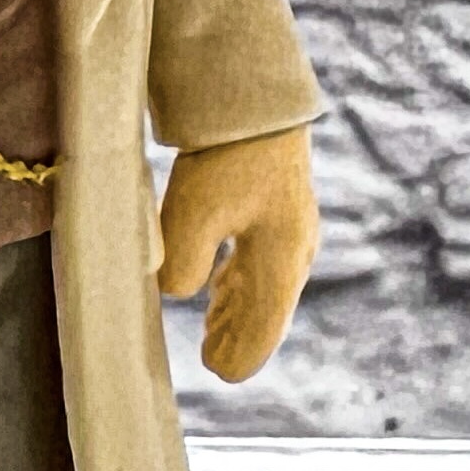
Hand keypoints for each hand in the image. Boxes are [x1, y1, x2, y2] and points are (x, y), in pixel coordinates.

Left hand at [156, 126, 315, 381]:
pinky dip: (241, 281)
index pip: (264, 329)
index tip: (216, 372)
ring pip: (266, 285)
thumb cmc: (226, 157)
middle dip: (239, 337)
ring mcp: (290, 229)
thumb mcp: (193, 215)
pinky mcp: (277, 207)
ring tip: (214, 331)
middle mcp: (294, 251)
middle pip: (268, 311)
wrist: (256, 98)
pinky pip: (262, 259)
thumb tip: (175, 292)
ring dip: (239, 311)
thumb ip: (183, 265)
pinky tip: (222, 284)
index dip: (240, 355)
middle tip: (212, 362)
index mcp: (281, 262)